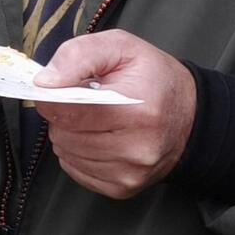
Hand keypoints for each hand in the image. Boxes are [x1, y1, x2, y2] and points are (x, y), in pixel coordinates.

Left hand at [32, 30, 196, 199]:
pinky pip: (75, 169)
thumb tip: (45, 81)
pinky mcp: (122, 187)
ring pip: (66, 153)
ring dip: (71, 133)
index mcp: (137, 110)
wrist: (189, 114)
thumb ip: (78, 56)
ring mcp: (130, 172)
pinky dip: (79, 152)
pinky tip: (99, 137)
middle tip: (86, 101)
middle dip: (65, 114)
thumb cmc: (153, 78)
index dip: (54, 97)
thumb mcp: (120, 47)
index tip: (57, 87)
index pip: (68, 112)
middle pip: (63, 134)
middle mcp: (137, 148)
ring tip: (96, 118)